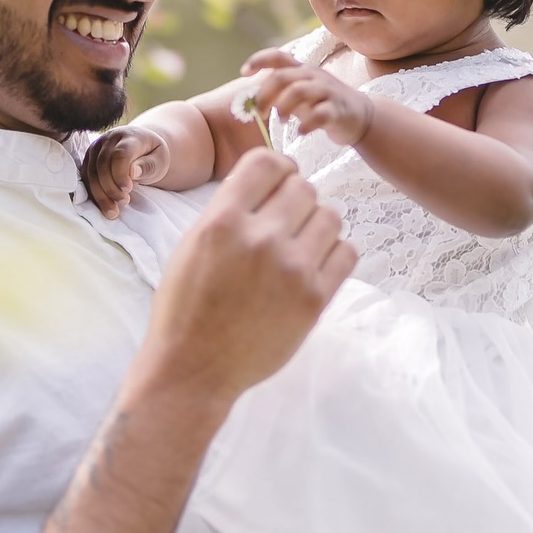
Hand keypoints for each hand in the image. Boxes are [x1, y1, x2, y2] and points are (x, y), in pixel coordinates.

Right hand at [82, 127, 170, 218]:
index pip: (120, 154)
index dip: (121, 174)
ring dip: (100, 194)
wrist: (142, 148)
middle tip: (124, 202)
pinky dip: (93, 194)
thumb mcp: (160, 160)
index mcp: (130, 136)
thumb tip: (133, 172)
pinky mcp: (89, 159)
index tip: (128, 190)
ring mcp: (96, 148)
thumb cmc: (153, 155)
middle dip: (111, 187)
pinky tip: (103, 206)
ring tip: (113, 211)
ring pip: (91, 173)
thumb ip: (149, 165)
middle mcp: (109, 139)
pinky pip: (85, 178)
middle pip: (103, 164)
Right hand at [142, 149, 356, 404]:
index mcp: (222, 221)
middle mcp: (260, 239)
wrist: (194, 370)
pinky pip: (346, 252)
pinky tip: (315, 265)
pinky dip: (334, 253)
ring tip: (301, 244)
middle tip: (287, 220)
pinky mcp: (314, 299)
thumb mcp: (192, 245)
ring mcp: (291, 270)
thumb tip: (270, 179)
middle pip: (303, 187)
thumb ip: (230, 209)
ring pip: (330, 215)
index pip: (268, 161)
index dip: (277, 167)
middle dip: (296, 198)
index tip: (278, 181)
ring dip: (317, 224)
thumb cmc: (186, 308)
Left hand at [241, 49, 374, 146]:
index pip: (278, 56)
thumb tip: (250, 99)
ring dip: (283, 107)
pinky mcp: (338, 110)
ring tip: (282, 121)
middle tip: (260, 113)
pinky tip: (301, 132)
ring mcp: (327, 92)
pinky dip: (306, 125)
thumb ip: (279, 92)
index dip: (258, 60)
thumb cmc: (323, 104)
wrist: (361, 116)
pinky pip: (320, 114)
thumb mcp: (300, 93)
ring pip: (299, 91)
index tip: (243, 73)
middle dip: (265, 95)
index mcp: (302, 70)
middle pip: (283, 77)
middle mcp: (314, 76)